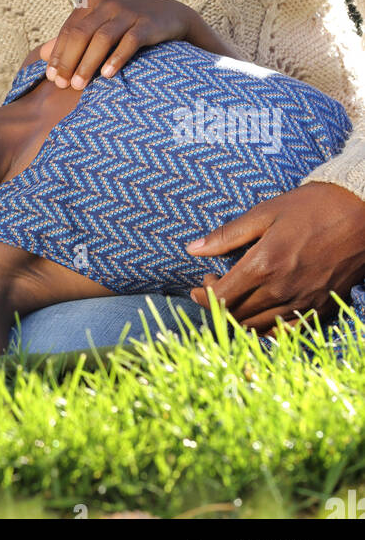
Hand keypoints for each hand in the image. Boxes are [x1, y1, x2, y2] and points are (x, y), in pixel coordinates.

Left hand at [39, 0, 199, 89]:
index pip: (69, 30)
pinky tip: (108, 75)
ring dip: (88, 63)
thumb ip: (72, 38)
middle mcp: (106, 5)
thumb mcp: (99, 25)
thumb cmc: (126, 23)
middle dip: (69, 61)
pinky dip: (117, 58)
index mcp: (91, 4)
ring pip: (102, 38)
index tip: (52, 77)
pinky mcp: (146, 24)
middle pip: (81, 34)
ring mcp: (127, 13)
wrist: (168, 13)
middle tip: (62, 85)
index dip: (58, 54)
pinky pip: (129, 42)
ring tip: (79, 85)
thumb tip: (43, 55)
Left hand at [186, 182, 364, 331]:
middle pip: (237, 315)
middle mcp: (282, 290)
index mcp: (264, 265)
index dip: (203, 296)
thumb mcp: (264, 212)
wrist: (360, 213)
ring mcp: (303, 303)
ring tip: (236, 298)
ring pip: (259, 327)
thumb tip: (192, 249)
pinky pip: (287, 332)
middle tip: (214, 287)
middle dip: (217, 305)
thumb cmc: (311, 207)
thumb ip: (227, 235)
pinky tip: (262, 311)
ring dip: (240, 317)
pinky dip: (268, 328)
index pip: (221, 297)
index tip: (200, 284)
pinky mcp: (321, 309)